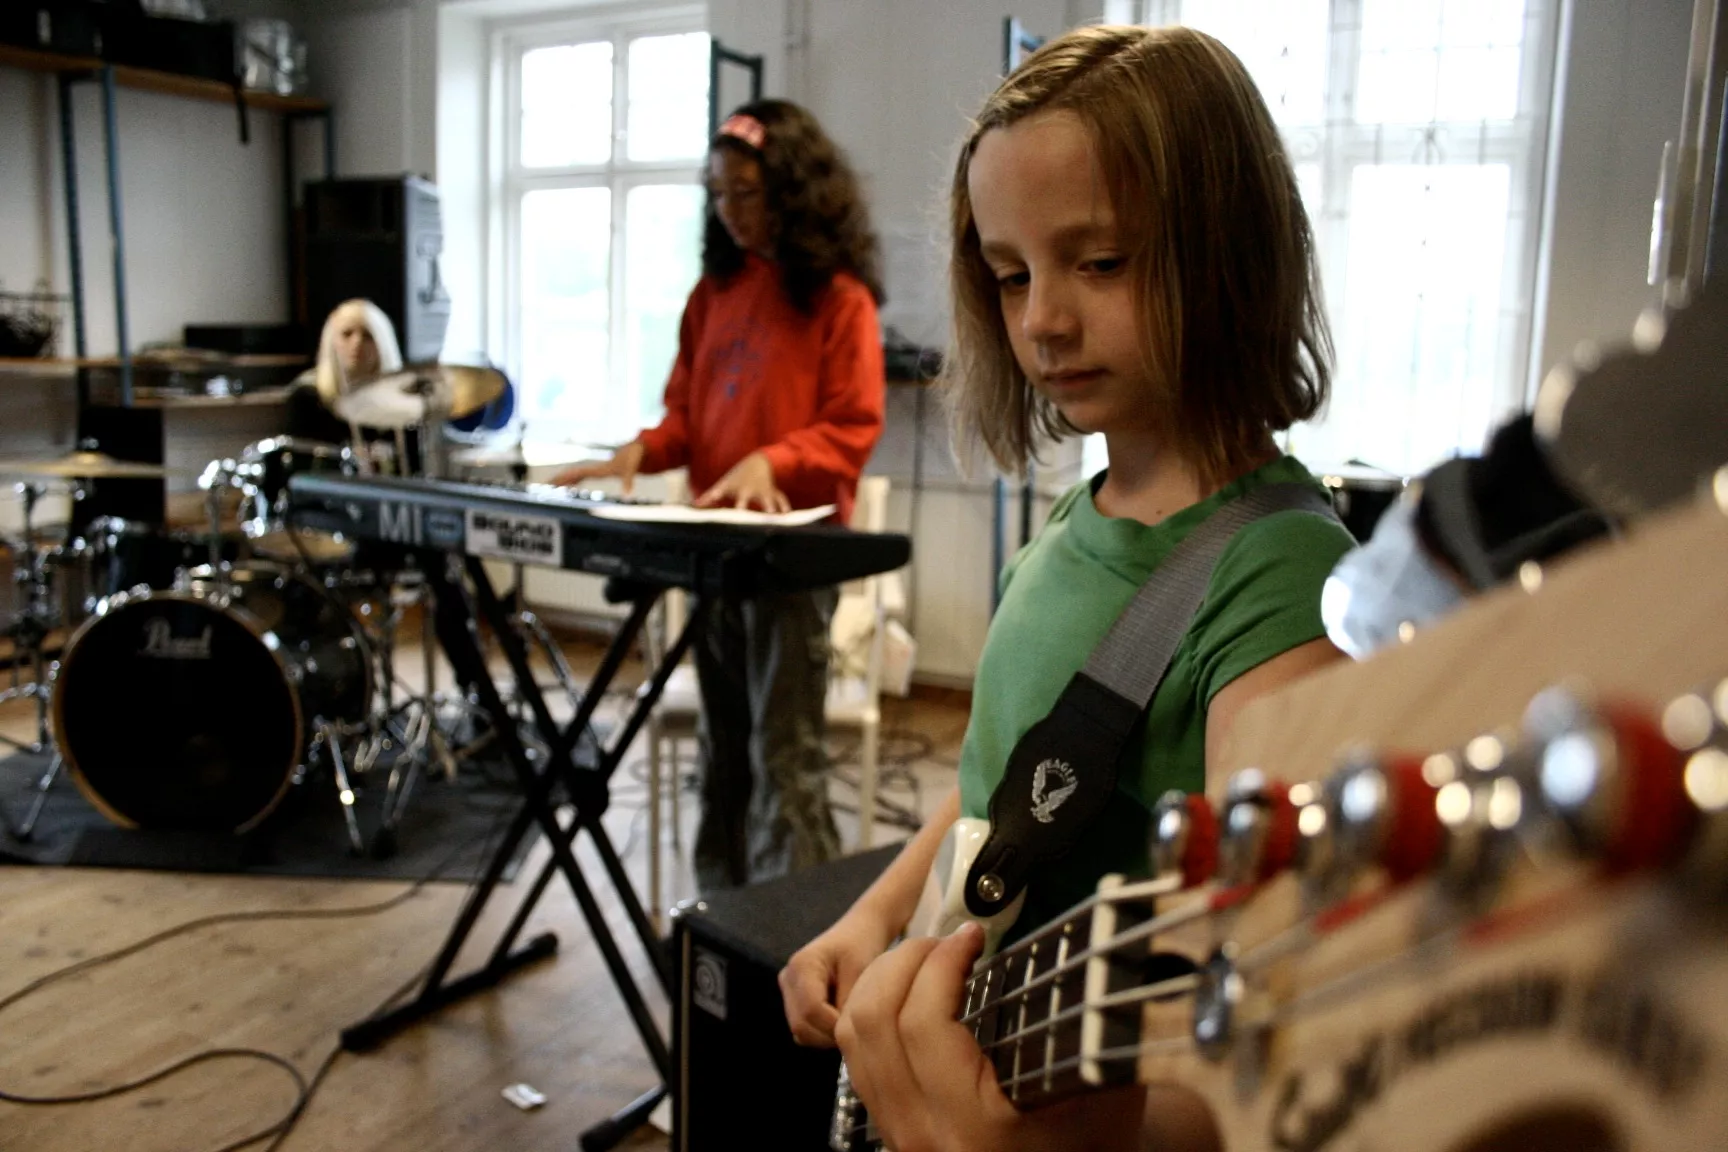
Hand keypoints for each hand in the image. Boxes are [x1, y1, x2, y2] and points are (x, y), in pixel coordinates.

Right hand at [550, 440, 645, 492]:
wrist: (638, 447)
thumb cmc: (634, 457)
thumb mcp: (631, 469)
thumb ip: (628, 481)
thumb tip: (627, 495)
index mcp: (599, 469)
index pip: (578, 473)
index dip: (565, 477)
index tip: (553, 482)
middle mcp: (594, 468)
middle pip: (572, 473)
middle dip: (558, 479)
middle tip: (543, 487)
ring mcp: (595, 470)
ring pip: (574, 475)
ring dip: (563, 481)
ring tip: (548, 487)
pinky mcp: (598, 472)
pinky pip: (581, 477)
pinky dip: (572, 481)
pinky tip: (566, 487)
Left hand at [694, 451, 789, 512]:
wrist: (758, 462)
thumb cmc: (737, 477)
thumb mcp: (724, 484)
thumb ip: (710, 496)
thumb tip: (695, 505)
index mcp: (734, 487)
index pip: (724, 489)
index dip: (717, 493)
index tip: (713, 496)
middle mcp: (748, 488)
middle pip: (745, 496)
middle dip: (743, 502)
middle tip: (740, 510)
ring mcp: (762, 489)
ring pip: (766, 497)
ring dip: (769, 504)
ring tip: (771, 514)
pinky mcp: (773, 491)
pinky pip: (780, 497)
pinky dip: (784, 505)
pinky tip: (786, 514)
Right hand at [779, 900, 900, 1046]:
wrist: (860, 929)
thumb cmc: (863, 944)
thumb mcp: (861, 970)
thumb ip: (848, 1002)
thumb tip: (843, 1033)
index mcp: (802, 965)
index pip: (811, 1010)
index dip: (834, 1027)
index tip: (859, 1027)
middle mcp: (788, 978)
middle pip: (801, 1025)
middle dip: (829, 1035)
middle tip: (857, 1029)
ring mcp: (788, 989)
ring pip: (800, 1031)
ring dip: (826, 1035)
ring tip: (850, 1020)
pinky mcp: (792, 999)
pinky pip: (804, 1028)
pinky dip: (822, 1031)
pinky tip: (840, 1016)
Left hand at [835, 923, 1143, 1151]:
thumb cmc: (1090, 1149)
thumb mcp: (1105, 1101)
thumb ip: (1097, 1038)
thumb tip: (1104, 962)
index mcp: (971, 1125)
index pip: (924, 1023)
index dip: (942, 963)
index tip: (973, 936)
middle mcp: (919, 1130)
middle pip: (874, 1020)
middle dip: (904, 960)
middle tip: (947, 941)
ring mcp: (896, 1131)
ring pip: (854, 1035)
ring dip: (881, 979)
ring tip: (925, 959)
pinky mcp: (888, 1126)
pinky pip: (856, 1055)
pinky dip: (872, 1008)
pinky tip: (908, 991)